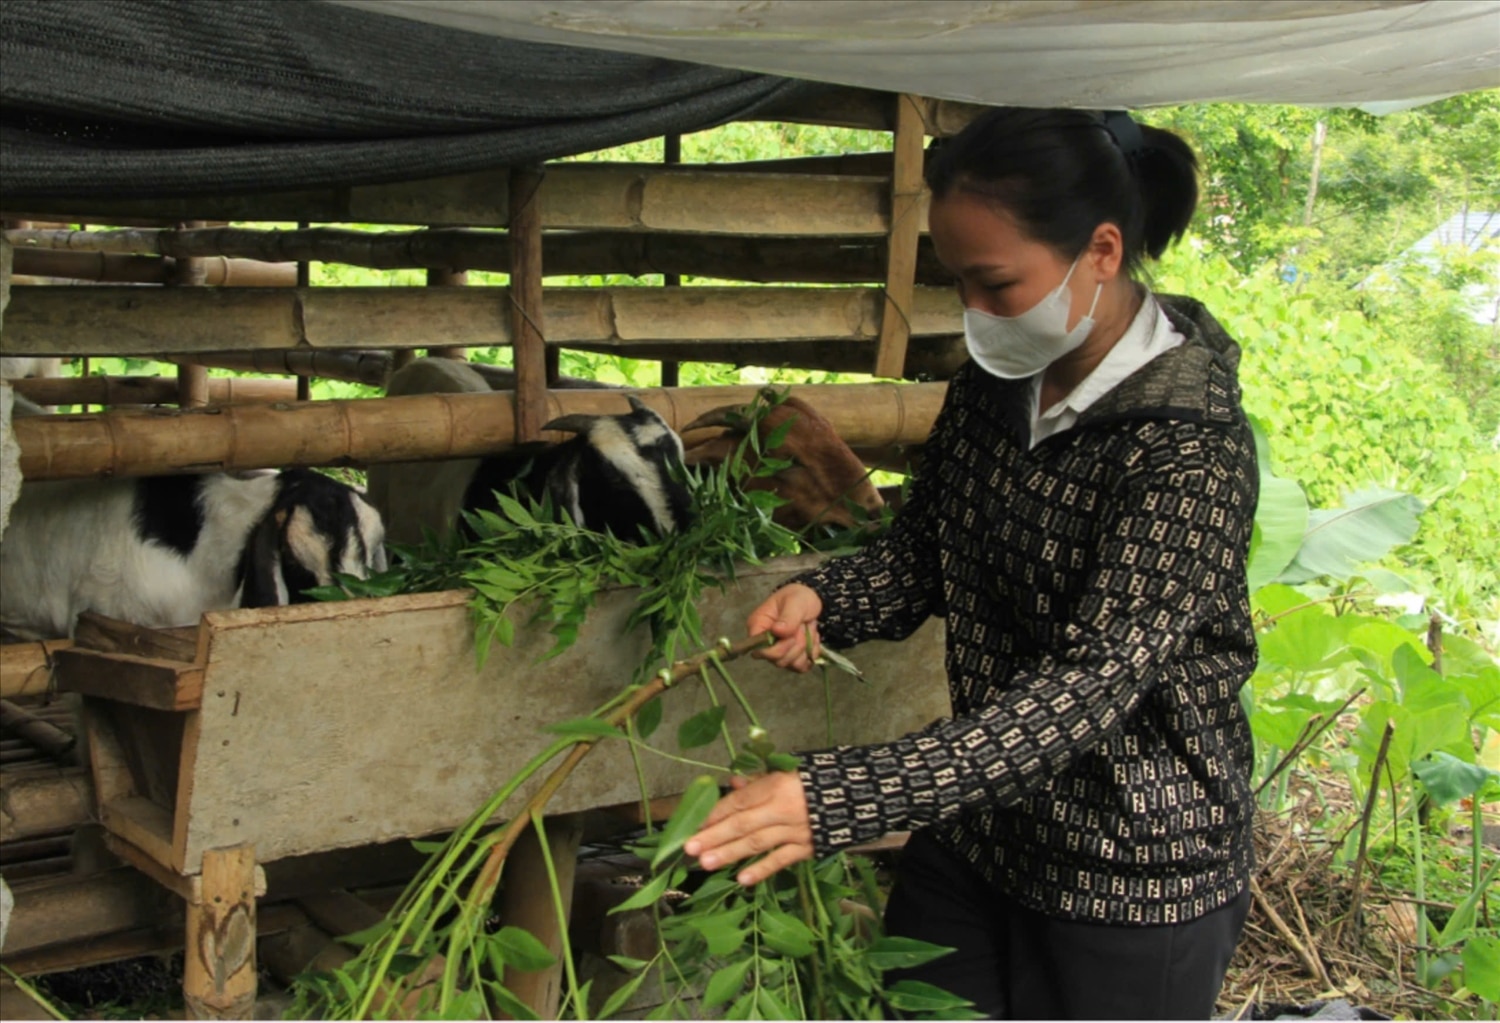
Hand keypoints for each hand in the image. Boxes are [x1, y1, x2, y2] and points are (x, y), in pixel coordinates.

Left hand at [684, 772, 813, 885]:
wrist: (861, 794)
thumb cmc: (820, 778)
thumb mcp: (790, 770)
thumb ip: (759, 780)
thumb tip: (733, 785)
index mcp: (777, 785)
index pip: (739, 801)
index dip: (715, 814)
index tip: (694, 824)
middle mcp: (783, 808)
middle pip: (742, 824)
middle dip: (714, 836)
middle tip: (689, 848)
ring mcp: (796, 831)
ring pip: (757, 843)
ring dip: (730, 854)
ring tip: (706, 863)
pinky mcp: (808, 848)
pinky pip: (781, 860)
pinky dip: (762, 870)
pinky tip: (742, 880)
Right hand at [747, 583, 822, 671]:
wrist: (810, 600)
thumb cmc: (798, 597)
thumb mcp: (795, 601)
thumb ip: (788, 617)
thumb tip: (777, 631)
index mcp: (758, 626)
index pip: (759, 650)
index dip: (778, 647)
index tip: (791, 633)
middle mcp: (764, 643)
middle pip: (777, 660)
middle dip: (796, 645)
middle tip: (802, 626)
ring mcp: (777, 652)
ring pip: (791, 664)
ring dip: (805, 647)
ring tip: (806, 629)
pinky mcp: (791, 658)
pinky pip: (802, 666)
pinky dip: (811, 653)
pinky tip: (811, 639)